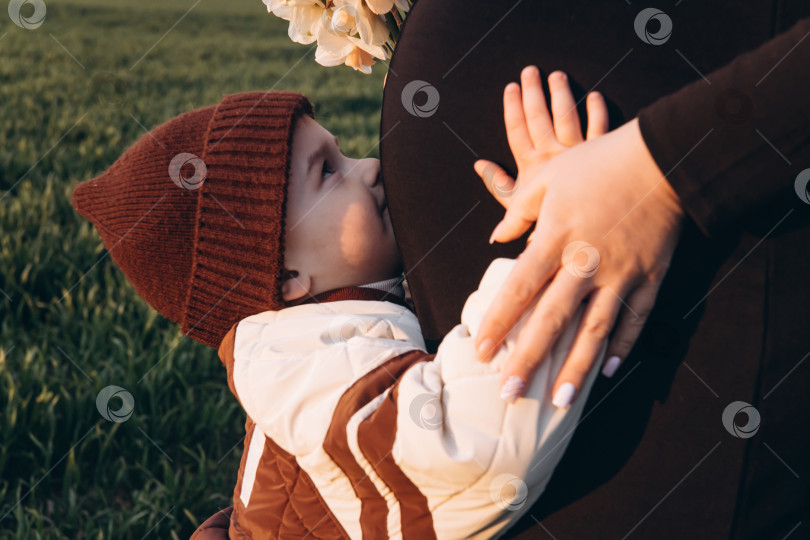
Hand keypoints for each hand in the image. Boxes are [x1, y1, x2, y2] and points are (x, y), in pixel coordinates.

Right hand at [474, 67, 608, 227]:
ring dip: (561, 94)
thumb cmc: (546, 222)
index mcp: (531, 166)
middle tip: (530, 71)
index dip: (512, 108)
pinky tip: (595, 96)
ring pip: (567, 116)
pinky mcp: (598, 155)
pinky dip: (598, 112)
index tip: (510, 88)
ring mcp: (576, 153)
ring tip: (557, 75)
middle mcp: (552, 154)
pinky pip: (599, 129)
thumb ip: (497, 185)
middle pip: (539, 118)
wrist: (577, 231)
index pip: (518, 131)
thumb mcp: (516, 206)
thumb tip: (479, 165)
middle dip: (533, 93)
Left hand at [474, 79, 684, 408]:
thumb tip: (496, 236)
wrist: (663, 156)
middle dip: (529, 359)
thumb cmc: (598, 163)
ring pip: (595, 330)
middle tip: (509, 394)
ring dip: (576, 368)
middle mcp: (586, 262)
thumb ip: (518, 210)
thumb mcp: (549, 177)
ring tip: (560, 402)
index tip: (479, 351)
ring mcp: (622, 273)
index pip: (518, 289)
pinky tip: (606, 372)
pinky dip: (621, 347)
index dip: (497, 322)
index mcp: (556, 237)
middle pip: (552, 320)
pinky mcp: (650, 277)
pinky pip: (635, 320)